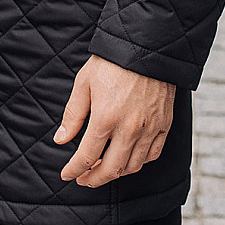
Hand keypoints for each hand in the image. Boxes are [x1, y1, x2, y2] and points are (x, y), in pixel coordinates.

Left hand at [54, 54, 174, 187]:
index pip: (87, 157)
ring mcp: (150, 128)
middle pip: (111, 169)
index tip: (67, 175)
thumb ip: (73, 115)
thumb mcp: (84, 83)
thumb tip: (60, 140)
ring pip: (133, 166)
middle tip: (84, 179)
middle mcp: (129, 128)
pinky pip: (152, 155)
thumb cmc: (111, 62)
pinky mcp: (164, 124)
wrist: (148, 46)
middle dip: (94, 179)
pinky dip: (138, 163)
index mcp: (106, 118)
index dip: (75, 170)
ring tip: (103, 169)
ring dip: (116, 173)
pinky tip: (128, 158)